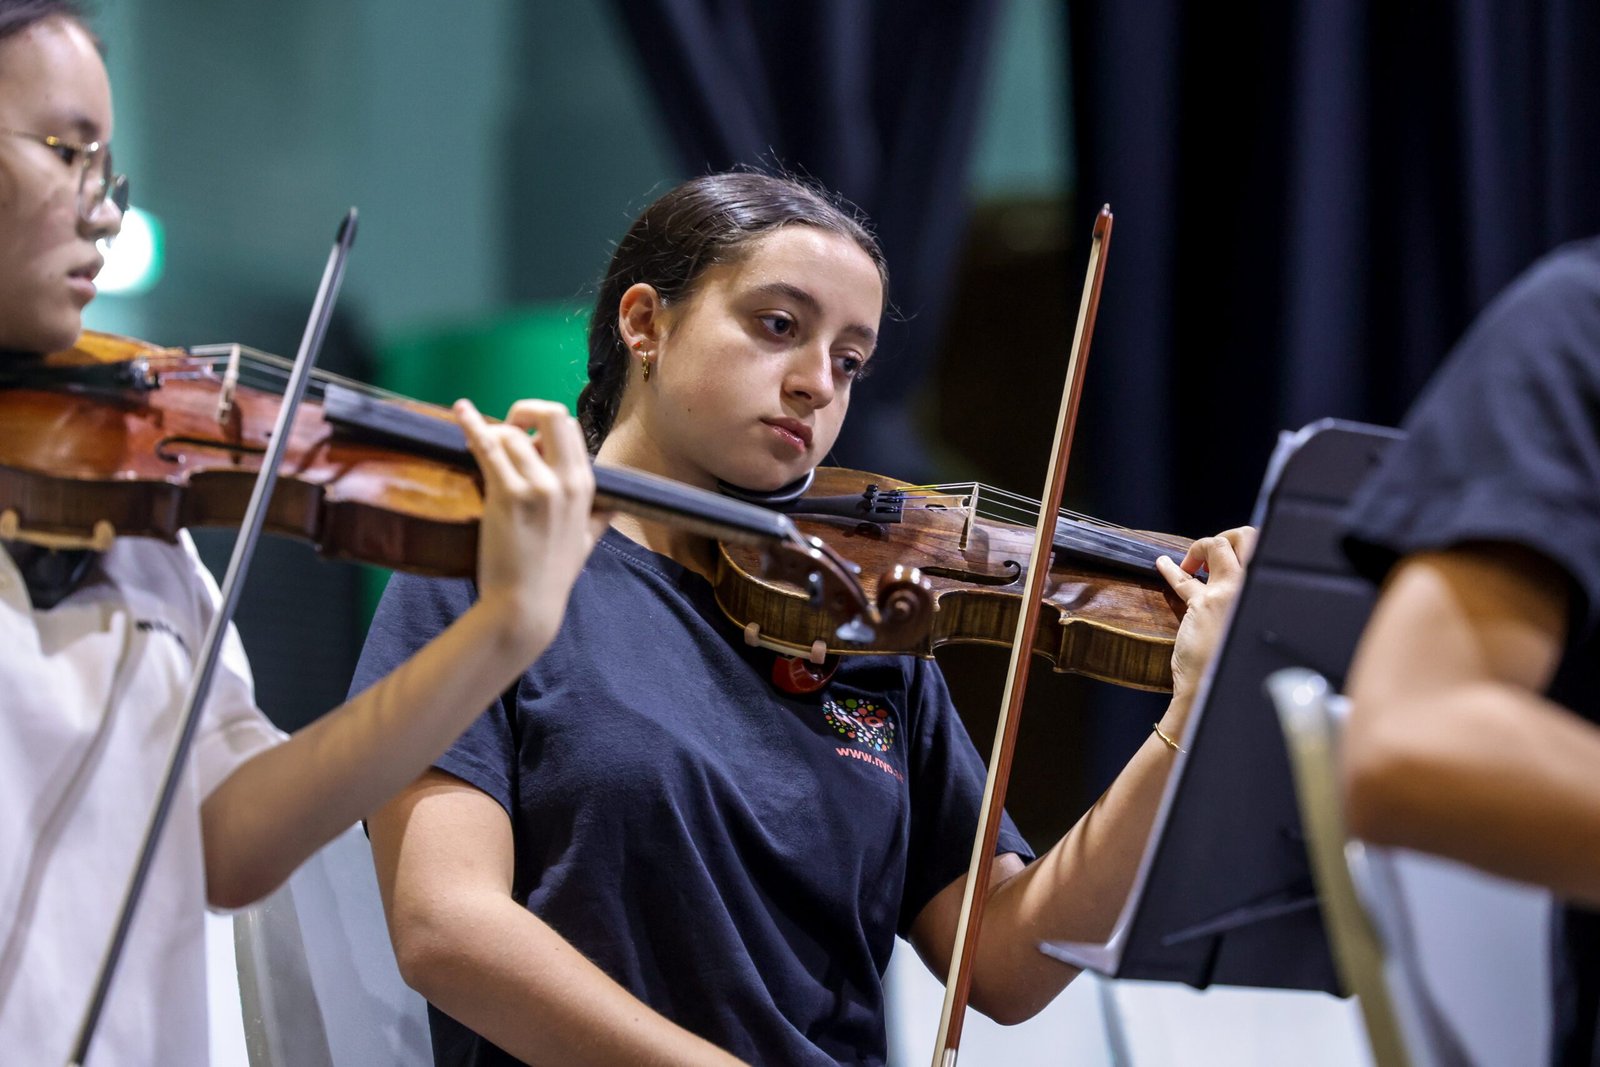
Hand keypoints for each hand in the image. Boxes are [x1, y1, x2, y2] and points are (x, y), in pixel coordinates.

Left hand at [455, 398, 605, 648]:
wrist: (526, 604)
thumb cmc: (552, 575)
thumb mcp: (588, 541)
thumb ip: (599, 516)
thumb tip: (613, 505)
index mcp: (585, 486)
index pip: (570, 429)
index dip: (546, 425)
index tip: (527, 436)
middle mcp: (564, 480)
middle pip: (551, 415)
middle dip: (527, 412)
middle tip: (508, 426)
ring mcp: (536, 486)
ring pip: (512, 434)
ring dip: (493, 436)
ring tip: (479, 448)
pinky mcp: (506, 494)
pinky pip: (487, 446)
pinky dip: (470, 425)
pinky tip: (460, 412)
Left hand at [1154, 526, 1255, 704]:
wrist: (1214, 687)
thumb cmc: (1228, 661)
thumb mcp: (1245, 623)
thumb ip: (1242, 599)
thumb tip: (1236, 576)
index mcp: (1263, 592)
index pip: (1261, 548)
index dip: (1244, 544)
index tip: (1227, 554)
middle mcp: (1250, 588)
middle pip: (1246, 537)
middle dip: (1226, 536)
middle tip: (1211, 552)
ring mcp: (1228, 593)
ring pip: (1218, 546)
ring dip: (1200, 547)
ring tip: (1191, 563)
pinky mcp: (1202, 604)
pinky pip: (1185, 579)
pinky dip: (1171, 568)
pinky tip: (1162, 564)